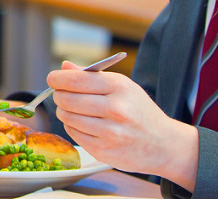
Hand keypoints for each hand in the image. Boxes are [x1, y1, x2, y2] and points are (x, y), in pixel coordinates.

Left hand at [49, 61, 197, 190]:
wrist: (165, 145)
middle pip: (67, 99)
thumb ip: (90, 76)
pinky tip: (83, 125)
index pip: (75, 79)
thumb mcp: (122, 86)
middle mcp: (115, 109)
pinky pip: (73, 134)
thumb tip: (64, 67)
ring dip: (64, 112)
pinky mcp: (104, 151)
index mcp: (118, 87)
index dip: (57, 79)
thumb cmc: (139, 111)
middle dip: (59, 95)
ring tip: (73, 110)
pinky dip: (72, 128)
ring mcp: (110, 132)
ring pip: (67, 117)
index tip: (53, 79)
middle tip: (62, 95)